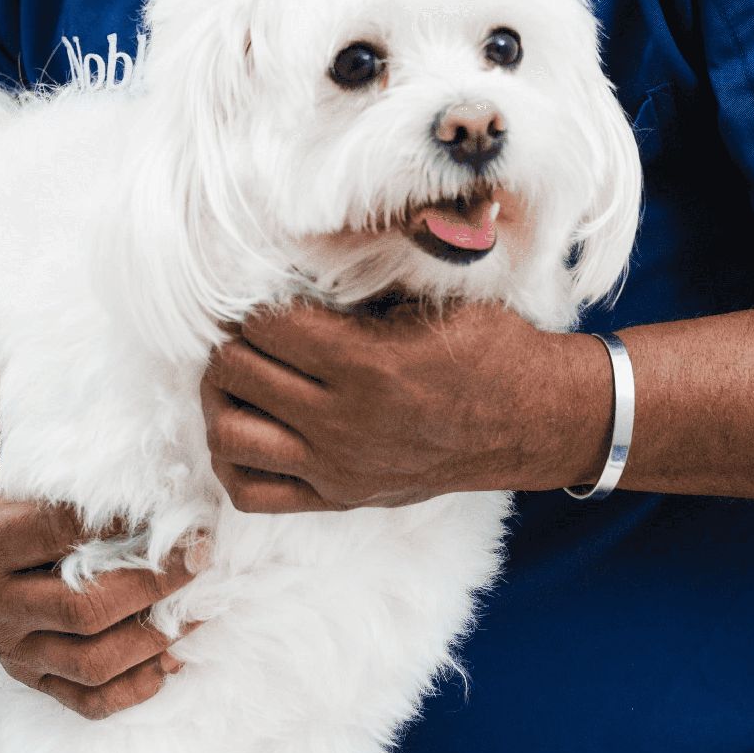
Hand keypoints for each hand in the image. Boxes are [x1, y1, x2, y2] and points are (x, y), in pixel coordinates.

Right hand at [0, 410, 204, 719]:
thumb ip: (31, 428)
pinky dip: (134, 689)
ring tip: (199, 609)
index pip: (65, 533)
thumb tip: (100, 400)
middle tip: (202, 554)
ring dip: (155, 640)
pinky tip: (172, 660)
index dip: (127, 521)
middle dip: (156, 583)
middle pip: (87, 607)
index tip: (175, 507)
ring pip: (91, 662)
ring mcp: (8, 646)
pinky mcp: (24, 674)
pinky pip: (85, 700)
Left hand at [199, 301, 612, 512]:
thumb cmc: (489, 349)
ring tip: (238, 375)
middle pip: (236, 372)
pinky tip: (247, 426)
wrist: (532, 420)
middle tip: (248, 327)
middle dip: (232, 340)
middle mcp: (343, 422)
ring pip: (228, 435)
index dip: (254, 300)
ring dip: (221, 397)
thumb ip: (365, 284)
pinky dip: (233, 460)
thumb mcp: (433, 300)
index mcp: (365, 364)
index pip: (265, 324)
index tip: (263, 291)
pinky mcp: (338, 495)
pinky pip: (251, 492)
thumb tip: (299, 256)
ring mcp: (337, 466)